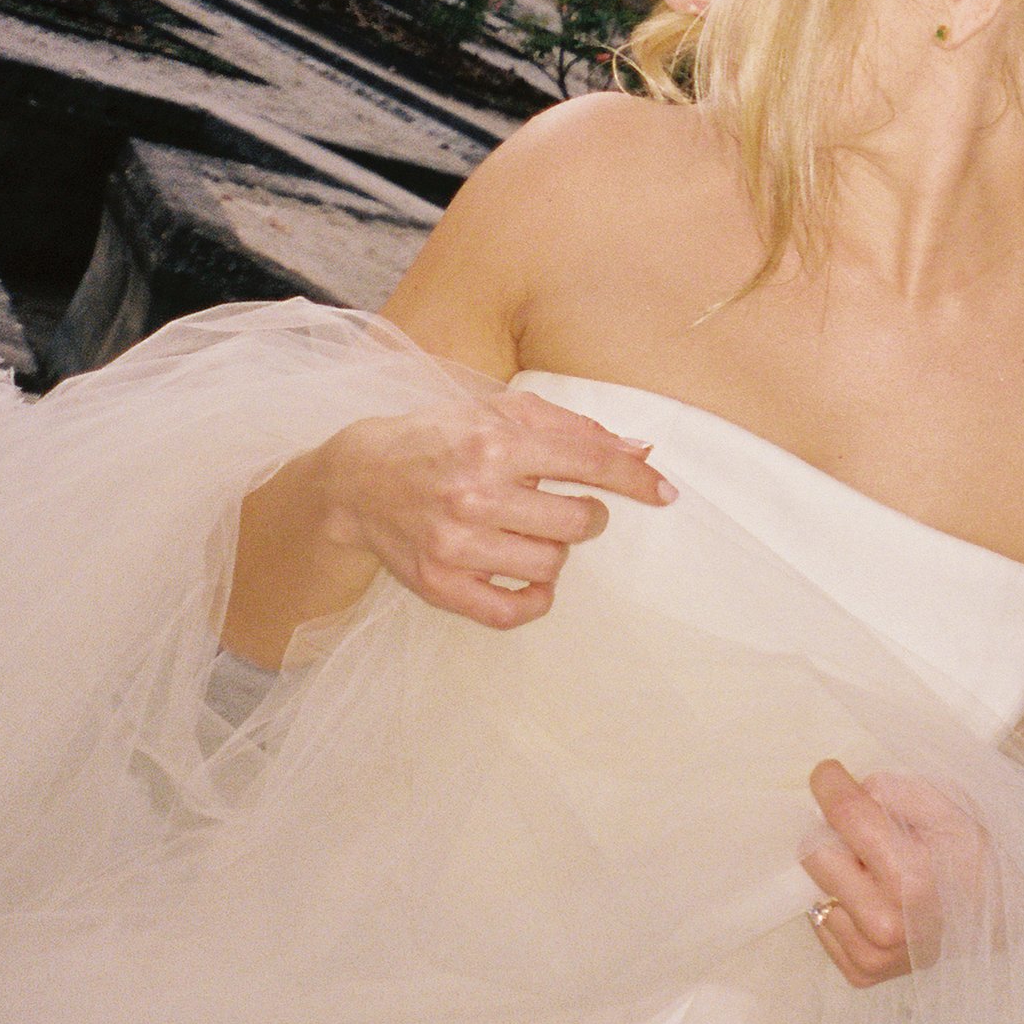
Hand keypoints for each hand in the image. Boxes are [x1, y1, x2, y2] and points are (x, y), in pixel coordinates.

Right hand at [324, 392, 674, 630]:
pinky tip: (533, 580)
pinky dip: (536, 600)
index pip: (588, 462)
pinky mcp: (439, 585)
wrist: (358, 480)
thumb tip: (639, 449)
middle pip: (577, 522)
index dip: (635, 479)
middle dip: (587, 516)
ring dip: (556, 551)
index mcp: (494, 442)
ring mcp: (455, 544)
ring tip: (530, 532)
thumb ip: (570, 428)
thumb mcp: (497, 412)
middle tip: (566, 508)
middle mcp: (475, 493)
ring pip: (550, 565)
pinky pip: (511, 612)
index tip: (665, 491)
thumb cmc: (438, 439)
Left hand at [801, 762, 982, 985]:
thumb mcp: (952, 807)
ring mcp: (871, 955)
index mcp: (910, 878)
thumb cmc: (973, 854)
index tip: (827, 772)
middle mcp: (885, 925)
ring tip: (876, 872)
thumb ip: (901, 790)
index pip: (845, 816)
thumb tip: (854, 791)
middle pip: (814, 854)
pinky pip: (821, 924)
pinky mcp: (861, 973)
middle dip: (835, 834)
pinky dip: (841, 905)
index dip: (831, 784)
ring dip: (839, 874)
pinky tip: (873, 900)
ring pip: (815, 889)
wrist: (999, 914)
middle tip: (865, 834)